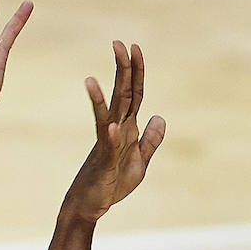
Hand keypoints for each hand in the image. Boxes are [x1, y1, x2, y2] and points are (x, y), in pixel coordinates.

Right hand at [65, 42, 164, 220]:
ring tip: (91, 80)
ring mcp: (107, 145)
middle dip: (122, 70)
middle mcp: (116, 130)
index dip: (137, 71)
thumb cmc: (112, 184)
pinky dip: (110, 136)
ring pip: (107, 116)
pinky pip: (107, 146)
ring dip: (100, 98)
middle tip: (118, 44)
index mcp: (128, 128)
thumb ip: (150, 140)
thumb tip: (160, 116)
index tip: (134, 47)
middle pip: (123, 95)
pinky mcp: (104, 163)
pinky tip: (111, 125)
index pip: (135, 94)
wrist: (91, 206)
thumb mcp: (140, 162)